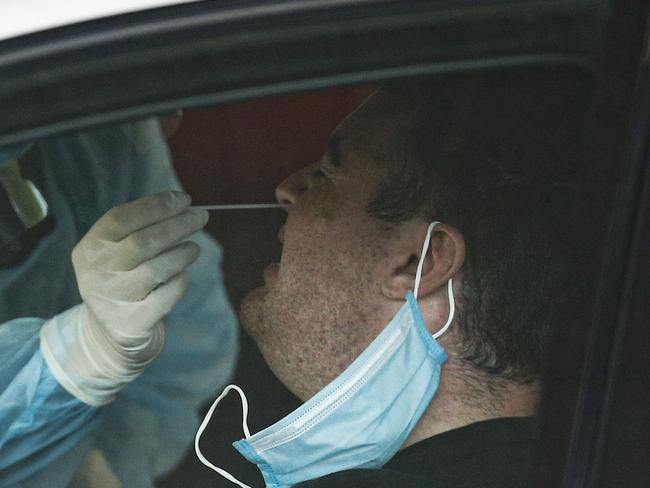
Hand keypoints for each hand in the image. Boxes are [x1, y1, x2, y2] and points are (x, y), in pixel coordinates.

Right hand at [72, 191, 207, 359]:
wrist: (110, 329)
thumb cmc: (122, 276)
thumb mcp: (115, 250)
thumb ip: (140, 227)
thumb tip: (181, 204)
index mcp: (90, 248)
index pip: (120, 218)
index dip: (156, 206)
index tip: (184, 199)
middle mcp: (97, 273)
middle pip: (142, 242)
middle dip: (177, 225)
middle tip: (201, 217)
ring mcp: (114, 298)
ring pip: (156, 269)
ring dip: (183, 253)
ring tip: (194, 248)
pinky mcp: (134, 320)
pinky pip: (167, 295)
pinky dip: (180, 279)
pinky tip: (182, 273)